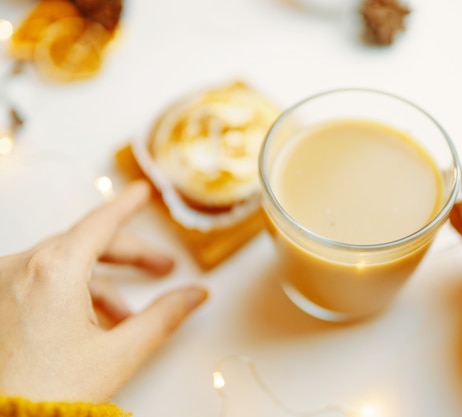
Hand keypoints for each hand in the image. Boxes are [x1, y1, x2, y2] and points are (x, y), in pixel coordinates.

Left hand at [0, 181, 208, 402]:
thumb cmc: (50, 393)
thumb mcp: (120, 352)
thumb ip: (164, 317)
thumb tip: (195, 295)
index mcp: (53, 271)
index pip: (100, 224)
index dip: (127, 206)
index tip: (142, 193)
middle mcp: (21, 268)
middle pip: (87, 244)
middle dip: (128, 256)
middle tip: (162, 269)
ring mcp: (4, 283)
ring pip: (64, 264)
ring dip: (101, 283)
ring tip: (127, 317)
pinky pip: (41, 281)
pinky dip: (72, 293)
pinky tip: (93, 323)